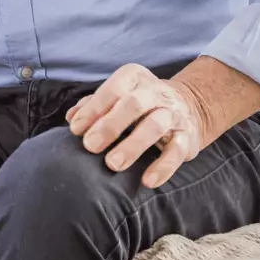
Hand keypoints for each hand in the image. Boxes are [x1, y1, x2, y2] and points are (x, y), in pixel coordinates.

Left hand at [65, 64, 211, 188]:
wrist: (187, 107)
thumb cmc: (140, 104)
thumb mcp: (118, 96)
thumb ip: (93, 105)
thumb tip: (72, 118)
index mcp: (135, 78)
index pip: (113, 89)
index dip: (94, 109)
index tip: (76, 130)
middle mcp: (156, 92)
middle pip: (133, 104)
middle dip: (110, 125)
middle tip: (90, 146)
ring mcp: (174, 114)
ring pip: (155, 126)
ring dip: (133, 145)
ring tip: (113, 164)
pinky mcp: (187, 137)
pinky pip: (177, 151)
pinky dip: (163, 167)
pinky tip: (147, 181)